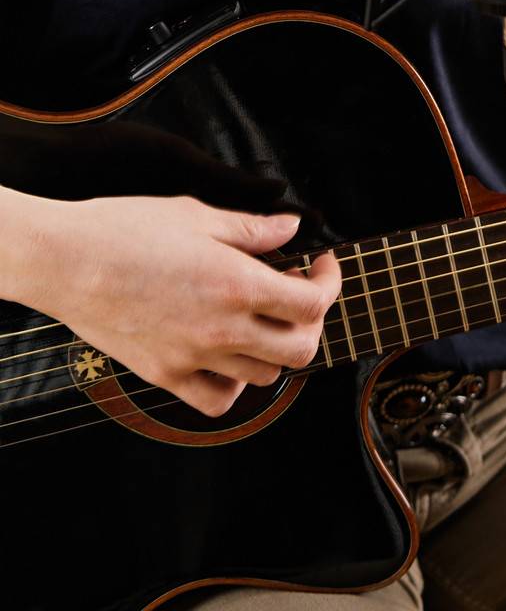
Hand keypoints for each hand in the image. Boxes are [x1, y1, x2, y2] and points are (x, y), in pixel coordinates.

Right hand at [32, 194, 341, 416]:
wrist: (67, 262)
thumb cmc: (127, 229)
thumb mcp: (197, 213)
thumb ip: (251, 228)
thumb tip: (291, 229)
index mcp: (237, 284)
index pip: (312, 304)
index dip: (329, 283)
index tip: (320, 266)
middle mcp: (222, 328)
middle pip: (300, 349)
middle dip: (312, 321)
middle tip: (300, 294)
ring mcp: (193, 358)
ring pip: (265, 377)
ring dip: (277, 349)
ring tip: (264, 319)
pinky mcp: (164, 376)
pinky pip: (217, 401)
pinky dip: (234, 385)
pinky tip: (229, 355)